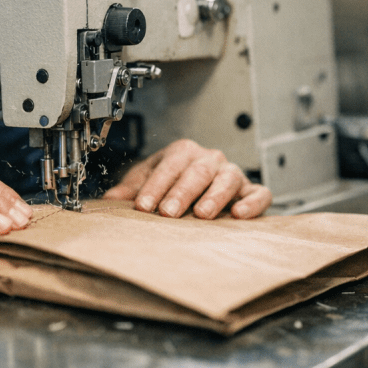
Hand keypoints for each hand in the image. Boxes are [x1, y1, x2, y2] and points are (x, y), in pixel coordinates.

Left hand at [101, 139, 270, 219]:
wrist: (200, 183)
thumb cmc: (173, 180)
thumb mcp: (148, 180)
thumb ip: (131, 189)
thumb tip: (109, 200)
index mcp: (183, 152)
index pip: (169, 166)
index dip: (155, 187)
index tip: (143, 206)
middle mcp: (209, 159)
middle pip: (197, 172)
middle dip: (182, 192)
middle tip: (169, 211)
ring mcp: (231, 173)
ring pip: (228, 178)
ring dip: (215, 196)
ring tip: (203, 213)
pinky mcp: (251, 190)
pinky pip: (259, 193)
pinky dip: (252, 202)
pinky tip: (240, 214)